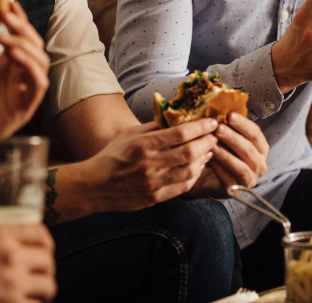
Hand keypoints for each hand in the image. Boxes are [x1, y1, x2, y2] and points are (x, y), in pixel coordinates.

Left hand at [0, 1, 49, 151]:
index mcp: (2, 69)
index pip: (20, 39)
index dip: (18, 20)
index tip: (8, 3)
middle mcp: (15, 80)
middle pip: (34, 47)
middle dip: (22, 28)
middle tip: (5, 14)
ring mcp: (20, 95)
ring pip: (40, 63)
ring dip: (26, 45)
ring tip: (3, 36)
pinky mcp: (22, 111)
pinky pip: (38, 85)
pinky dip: (30, 67)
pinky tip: (12, 55)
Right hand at [0, 224, 56, 302]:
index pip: (38, 232)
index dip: (45, 242)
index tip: (45, 249)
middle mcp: (11, 255)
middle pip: (48, 260)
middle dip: (45, 270)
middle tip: (39, 276)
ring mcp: (14, 282)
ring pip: (48, 285)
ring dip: (42, 291)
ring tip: (35, 294)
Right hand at [79, 120, 217, 211]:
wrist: (96, 185)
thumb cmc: (113, 155)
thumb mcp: (130, 133)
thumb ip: (154, 126)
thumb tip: (177, 114)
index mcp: (143, 144)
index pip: (179, 133)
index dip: (200, 127)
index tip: (211, 122)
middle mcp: (150, 164)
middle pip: (189, 152)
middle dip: (207, 142)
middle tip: (215, 136)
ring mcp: (153, 182)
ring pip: (190, 170)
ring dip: (204, 159)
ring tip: (209, 150)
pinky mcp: (155, 197)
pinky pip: (183, 186)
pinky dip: (194, 175)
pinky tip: (198, 167)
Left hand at [201, 112, 269, 194]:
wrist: (212, 177)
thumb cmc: (222, 152)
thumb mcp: (226, 137)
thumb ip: (227, 125)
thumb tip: (217, 106)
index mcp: (260, 148)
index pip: (256, 134)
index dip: (244, 124)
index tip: (230, 115)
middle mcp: (260, 164)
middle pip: (250, 150)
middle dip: (233, 137)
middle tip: (218, 128)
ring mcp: (250, 179)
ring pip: (242, 167)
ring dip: (226, 154)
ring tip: (212, 144)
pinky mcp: (237, 190)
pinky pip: (230, 179)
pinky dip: (219, 167)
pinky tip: (208, 158)